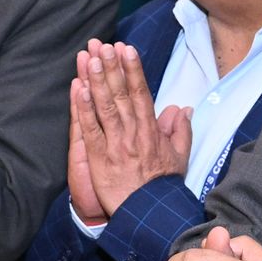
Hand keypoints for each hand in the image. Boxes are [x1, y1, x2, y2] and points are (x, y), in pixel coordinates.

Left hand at [69, 43, 189, 223]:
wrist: (149, 215)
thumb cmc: (163, 187)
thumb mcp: (179, 157)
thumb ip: (180, 131)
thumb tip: (183, 108)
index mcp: (151, 131)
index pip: (142, 94)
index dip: (133, 70)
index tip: (127, 49)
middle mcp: (133, 133)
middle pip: (121, 94)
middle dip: (112, 68)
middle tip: (104, 45)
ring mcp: (115, 145)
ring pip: (105, 107)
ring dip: (97, 81)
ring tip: (90, 59)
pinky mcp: (98, 158)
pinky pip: (90, 130)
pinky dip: (84, 109)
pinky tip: (78, 90)